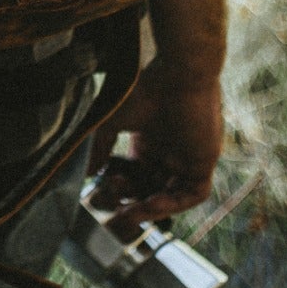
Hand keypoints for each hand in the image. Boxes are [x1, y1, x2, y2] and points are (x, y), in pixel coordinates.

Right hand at [87, 59, 222, 236]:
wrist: (178, 73)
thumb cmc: (146, 90)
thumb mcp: (114, 122)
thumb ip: (98, 147)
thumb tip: (83, 173)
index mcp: (148, 144)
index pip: (133, 178)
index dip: (117, 189)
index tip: (100, 191)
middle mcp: (167, 154)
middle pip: (149, 191)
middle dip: (130, 204)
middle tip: (112, 212)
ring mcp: (186, 159)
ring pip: (169, 196)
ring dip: (150, 209)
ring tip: (128, 214)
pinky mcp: (203, 162)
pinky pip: (192, 194)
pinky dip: (173, 203)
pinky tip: (151, 204)